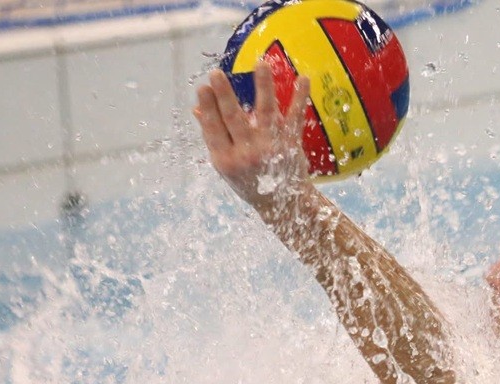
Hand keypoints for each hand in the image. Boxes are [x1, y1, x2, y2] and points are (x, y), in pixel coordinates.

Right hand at [193, 59, 311, 217]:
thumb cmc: (250, 180)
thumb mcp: (226, 164)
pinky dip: (300, 97)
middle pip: (233, 118)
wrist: (283, 204)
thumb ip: (214, 136)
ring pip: (265, 112)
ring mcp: (270, 148)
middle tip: (216, 73)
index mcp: (226, 159)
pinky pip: (295, 117)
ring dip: (263, 86)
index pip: (213, 128)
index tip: (203, 86)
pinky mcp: (291, 144)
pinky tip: (303, 78)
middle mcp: (247, 154)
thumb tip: (196, 108)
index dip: (208, 107)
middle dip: (224, 95)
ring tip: (261, 63)